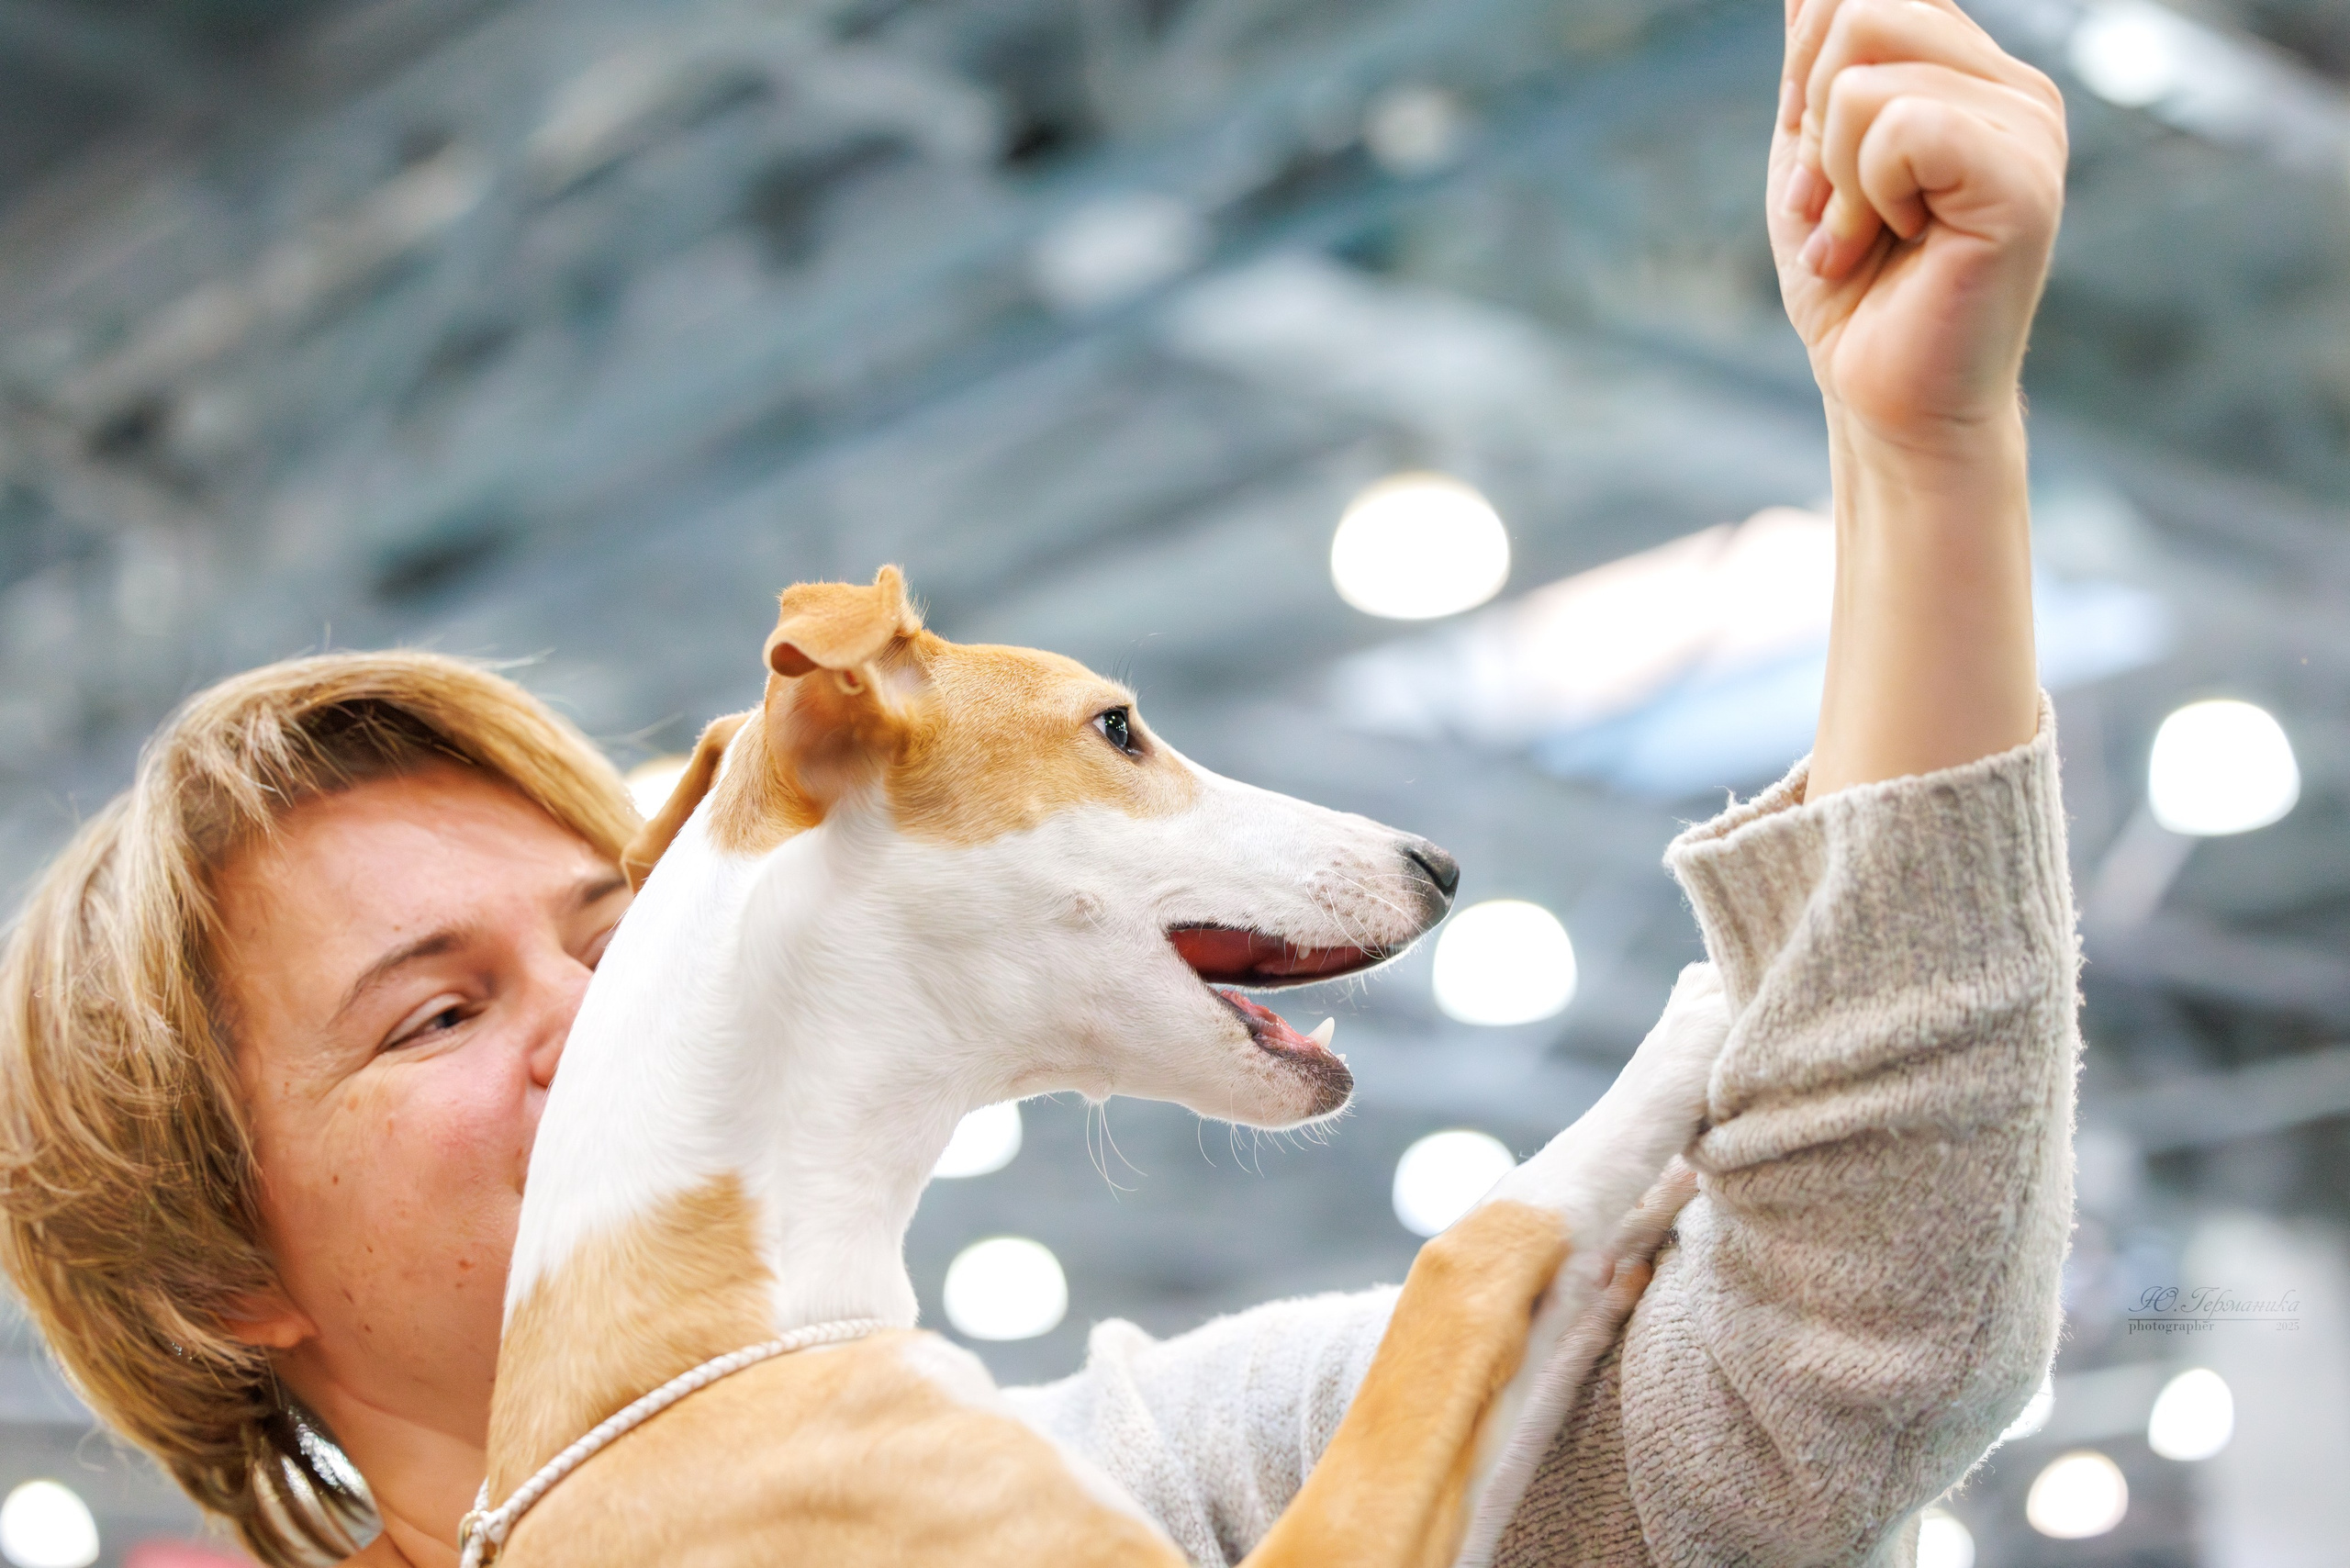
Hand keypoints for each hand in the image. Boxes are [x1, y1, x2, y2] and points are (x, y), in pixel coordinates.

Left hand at [1771, 0, 2066, 448]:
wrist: (1883, 397)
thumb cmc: (1853, 286)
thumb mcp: (1813, 154)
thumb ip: (1817, 61)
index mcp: (1972, 71)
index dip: (1807, 66)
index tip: (1818, 162)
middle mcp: (2014, 86)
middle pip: (1860, 9)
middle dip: (1810, 120)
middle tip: (1834, 206)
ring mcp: (2027, 128)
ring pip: (1863, 72)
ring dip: (1832, 171)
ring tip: (1861, 233)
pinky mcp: (2021, 181)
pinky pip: (1896, 128)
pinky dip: (1863, 195)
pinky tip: (1891, 244)